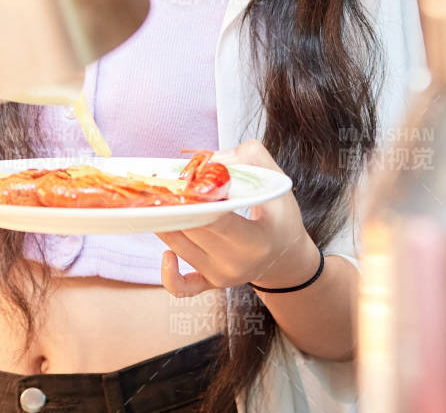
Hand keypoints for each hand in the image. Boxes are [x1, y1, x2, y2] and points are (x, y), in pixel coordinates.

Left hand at [157, 139, 321, 297]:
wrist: (287, 258)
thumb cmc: (281, 219)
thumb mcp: (278, 184)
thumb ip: (250, 158)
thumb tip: (212, 159)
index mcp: (255, 240)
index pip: (216, 218)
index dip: (195, 197)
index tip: (184, 178)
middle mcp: (236, 263)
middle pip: (192, 229)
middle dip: (173, 205)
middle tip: (160, 184)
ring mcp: (221, 276)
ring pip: (179, 247)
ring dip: (164, 222)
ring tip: (158, 201)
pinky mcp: (210, 283)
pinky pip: (181, 287)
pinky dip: (168, 273)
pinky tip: (166, 253)